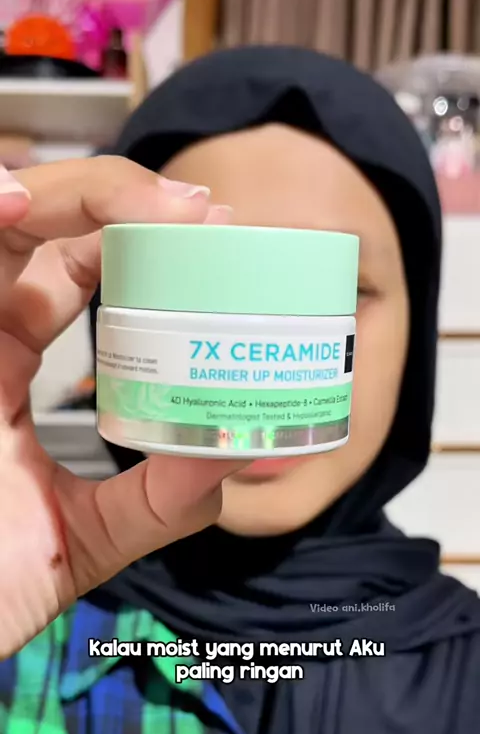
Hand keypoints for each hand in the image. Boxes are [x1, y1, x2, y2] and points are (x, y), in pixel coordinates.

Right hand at [0, 158, 238, 658]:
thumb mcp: (89, 536)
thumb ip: (159, 500)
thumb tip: (235, 457)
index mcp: (12, 371)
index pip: (71, 276)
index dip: (134, 242)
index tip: (213, 240)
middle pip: (38, 232)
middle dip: (119, 204)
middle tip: (203, 214)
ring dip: (69, 196)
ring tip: (149, 204)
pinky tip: (13, 203)